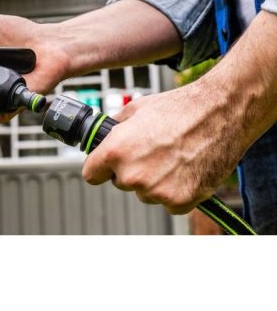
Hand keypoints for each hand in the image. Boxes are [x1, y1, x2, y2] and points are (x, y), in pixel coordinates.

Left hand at [82, 79, 246, 213]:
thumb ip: (114, 129)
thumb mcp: (135, 109)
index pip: (91, 174)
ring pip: (144, 192)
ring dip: (152, 181)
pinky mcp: (180, 202)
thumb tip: (104, 137)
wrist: (220, 113)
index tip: (105, 164)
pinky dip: (174, 190)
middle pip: (119, 182)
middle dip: (129, 169)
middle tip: (150, 151)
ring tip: (172, 156)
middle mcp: (132, 175)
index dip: (99, 167)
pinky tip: (184, 168)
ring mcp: (156, 192)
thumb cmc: (179, 108)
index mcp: (116, 151)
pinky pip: (167, 202)